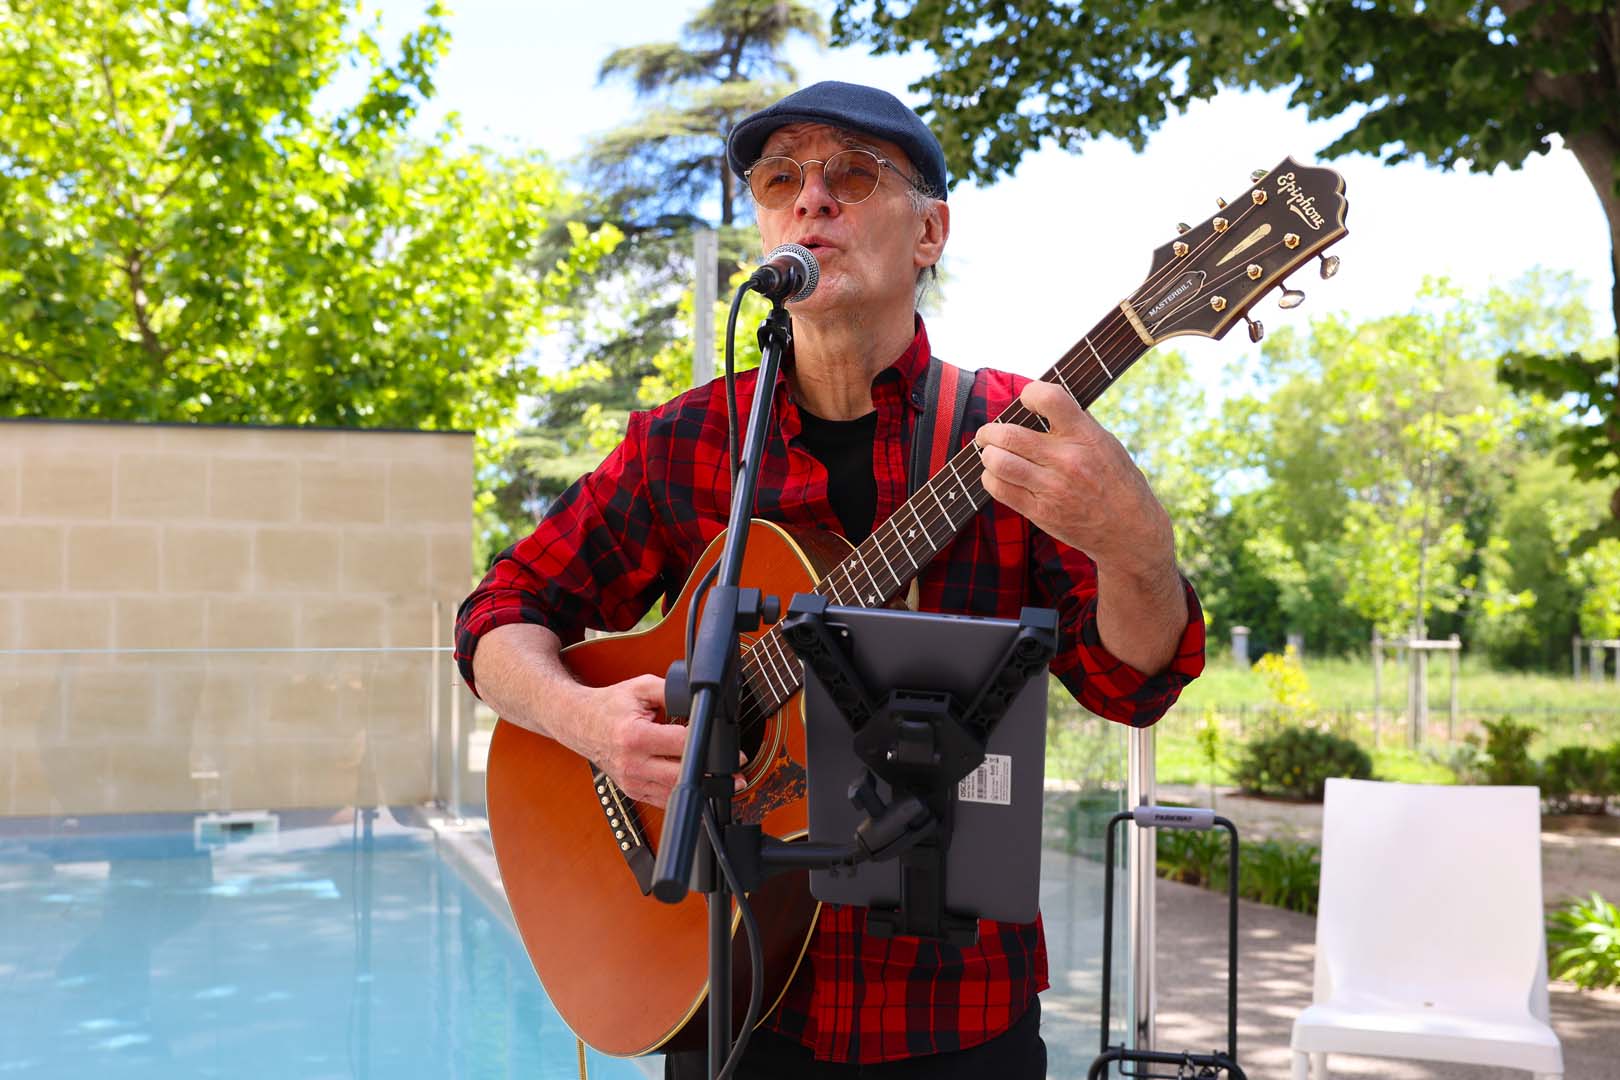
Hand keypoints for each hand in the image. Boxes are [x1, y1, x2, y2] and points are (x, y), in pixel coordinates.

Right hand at [577, 674, 743, 807]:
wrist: (579, 724)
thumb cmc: (609, 706)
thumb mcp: (641, 688)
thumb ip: (671, 691)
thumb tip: (700, 697)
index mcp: (634, 736)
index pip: (680, 745)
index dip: (707, 746)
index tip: (728, 750)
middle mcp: (632, 764)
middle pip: (681, 776)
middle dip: (711, 775)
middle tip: (735, 772)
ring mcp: (631, 781)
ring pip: (674, 792)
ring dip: (701, 789)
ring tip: (724, 782)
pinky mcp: (632, 791)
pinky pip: (663, 799)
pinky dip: (682, 793)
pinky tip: (699, 787)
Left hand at [974, 380, 1174, 575]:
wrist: (1129, 529)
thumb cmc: (1116, 480)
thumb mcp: (1106, 442)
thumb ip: (1075, 421)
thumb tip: (1042, 400)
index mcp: (1085, 436)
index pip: (1050, 399)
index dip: (1030, 393)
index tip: (1027, 400)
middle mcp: (1067, 460)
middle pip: (1009, 435)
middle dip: (990, 431)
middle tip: (988, 434)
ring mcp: (1052, 488)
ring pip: (998, 462)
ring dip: (987, 454)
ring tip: (991, 453)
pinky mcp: (1040, 512)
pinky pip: (999, 488)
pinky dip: (991, 478)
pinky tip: (998, 475)